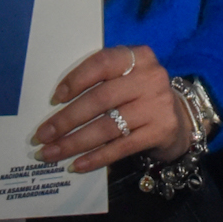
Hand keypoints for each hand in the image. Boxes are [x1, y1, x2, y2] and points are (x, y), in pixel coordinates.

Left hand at [32, 45, 188, 172]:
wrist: (180, 117)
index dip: (75, 80)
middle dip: (66, 120)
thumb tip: (56, 107)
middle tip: (42, 136)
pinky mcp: (161, 131)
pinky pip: (121, 147)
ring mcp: (158, 105)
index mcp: (138, 56)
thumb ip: (100, 82)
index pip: (101, 62)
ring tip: (51, 153)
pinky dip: (96, 157)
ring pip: (107, 126)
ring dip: (74, 142)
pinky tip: (77, 165)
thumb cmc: (140, 96)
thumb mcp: (126, 78)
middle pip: (99, 99)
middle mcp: (150, 77)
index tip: (54, 99)